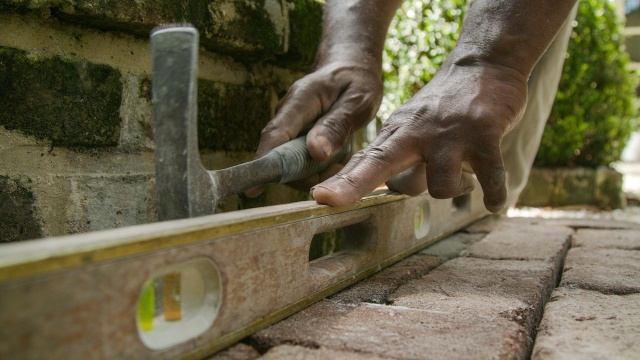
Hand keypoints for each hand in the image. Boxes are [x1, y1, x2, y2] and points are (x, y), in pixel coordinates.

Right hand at [245, 60, 382, 196]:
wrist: (351, 70)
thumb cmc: (356, 82)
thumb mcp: (357, 102)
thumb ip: (337, 125)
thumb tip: (316, 152)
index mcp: (301, 100)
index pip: (276, 134)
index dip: (264, 162)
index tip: (253, 188)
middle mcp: (288, 115)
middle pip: (281, 156)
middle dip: (305, 173)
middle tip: (335, 170)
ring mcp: (290, 128)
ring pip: (294, 164)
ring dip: (318, 171)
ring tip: (343, 157)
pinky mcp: (296, 139)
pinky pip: (303, 163)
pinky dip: (322, 167)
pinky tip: (339, 157)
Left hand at [310, 55, 528, 212]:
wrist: (485, 65)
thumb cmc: (445, 107)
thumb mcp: (414, 125)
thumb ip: (403, 158)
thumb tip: (396, 190)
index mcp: (397, 133)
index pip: (365, 160)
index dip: (342, 181)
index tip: (319, 197)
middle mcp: (416, 133)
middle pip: (380, 163)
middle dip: (353, 183)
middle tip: (327, 200)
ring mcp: (449, 134)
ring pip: (440, 187)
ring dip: (455, 189)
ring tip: (465, 176)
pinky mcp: (483, 135)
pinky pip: (489, 178)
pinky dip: (493, 194)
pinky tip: (494, 201)